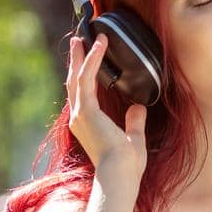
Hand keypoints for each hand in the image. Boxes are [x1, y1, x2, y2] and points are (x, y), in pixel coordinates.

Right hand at [67, 33, 147, 188]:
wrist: (120, 174)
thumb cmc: (126, 165)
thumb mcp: (133, 139)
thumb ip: (134, 123)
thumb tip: (138, 107)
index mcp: (87, 126)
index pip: (82, 96)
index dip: (83, 76)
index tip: (86, 61)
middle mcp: (78, 118)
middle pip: (74, 83)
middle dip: (76, 61)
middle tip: (78, 42)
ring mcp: (79, 114)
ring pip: (77, 77)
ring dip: (82, 56)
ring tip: (85, 37)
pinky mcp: (85, 110)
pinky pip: (86, 78)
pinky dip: (92, 59)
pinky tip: (100, 45)